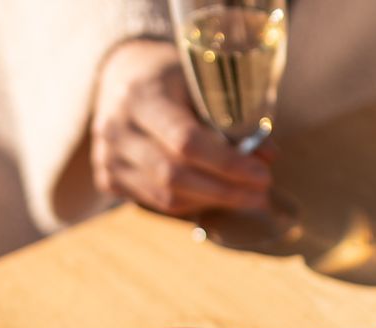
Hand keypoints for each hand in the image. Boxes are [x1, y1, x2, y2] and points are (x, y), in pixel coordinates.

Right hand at [91, 39, 271, 216]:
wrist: (121, 75)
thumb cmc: (171, 76)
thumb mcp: (202, 80)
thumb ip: (232, 116)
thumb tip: (268, 156)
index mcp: (141, 95)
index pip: (186, 142)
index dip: (227, 164)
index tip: (262, 175)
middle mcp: (116, 129)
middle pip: (175, 176)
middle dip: (225, 191)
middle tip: (261, 195)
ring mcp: (107, 157)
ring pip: (166, 197)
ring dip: (211, 202)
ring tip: (245, 198)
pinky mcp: (107, 178)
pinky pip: (156, 201)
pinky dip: (190, 203)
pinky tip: (214, 196)